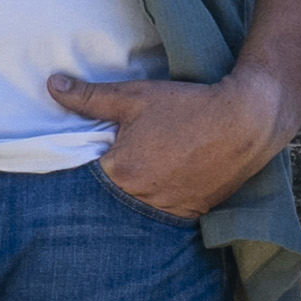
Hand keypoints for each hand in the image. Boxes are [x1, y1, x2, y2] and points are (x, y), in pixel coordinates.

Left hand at [50, 59, 292, 224]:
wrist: (247, 121)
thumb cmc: (188, 106)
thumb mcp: (135, 96)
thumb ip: (90, 97)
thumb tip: (52, 85)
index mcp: (122, 173)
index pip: (84, 183)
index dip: (81, 173)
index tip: (75, 171)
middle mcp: (144, 199)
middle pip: (110, 200)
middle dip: (104, 190)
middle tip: (102, 179)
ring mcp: (171, 209)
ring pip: (137, 211)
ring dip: (131, 200)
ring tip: (136, 180)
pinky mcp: (193, 212)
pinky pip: (165, 215)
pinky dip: (157, 204)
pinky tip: (157, 189)